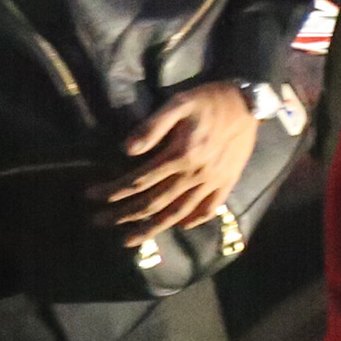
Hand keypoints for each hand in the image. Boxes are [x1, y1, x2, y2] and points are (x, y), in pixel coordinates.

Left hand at [94, 83, 254, 240]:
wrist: (249, 103)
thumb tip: (126, 149)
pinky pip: (207, 210)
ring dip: (150, 228)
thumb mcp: (179, 102)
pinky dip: (191, 221)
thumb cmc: (209, 100)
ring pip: (177, 213)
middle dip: (122, 214)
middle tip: (98, 221)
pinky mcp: (226, 183)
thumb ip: (152, 126)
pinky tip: (177, 226)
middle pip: (153, 202)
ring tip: (128, 240)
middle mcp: (195, 175)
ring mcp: (212, 183)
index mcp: (181, 155)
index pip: (139, 180)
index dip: (113, 190)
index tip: (91, 195)